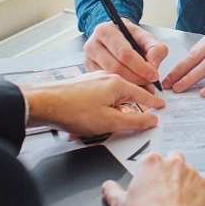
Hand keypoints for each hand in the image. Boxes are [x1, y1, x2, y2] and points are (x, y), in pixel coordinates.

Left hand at [21, 71, 164, 136]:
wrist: (42, 103)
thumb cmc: (74, 111)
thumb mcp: (110, 122)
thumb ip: (134, 122)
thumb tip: (152, 120)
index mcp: (118, 84)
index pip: (143, 94)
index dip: (153, 103)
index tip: (161, 107)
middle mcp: (107, 78)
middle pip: (127, 95)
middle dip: (132, 109)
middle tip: (139, 120)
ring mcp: (93, 81)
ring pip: (112, 97)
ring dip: (113, 112)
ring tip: (107, 127)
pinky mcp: (82, 86)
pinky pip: (99, 98)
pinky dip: (101, 109)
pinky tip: (91, 122)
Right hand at [84, 20, 168, 86]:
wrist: (116, 37)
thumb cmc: (130, 37)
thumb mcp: (146, 37)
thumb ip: (155, 49)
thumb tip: (153, 66)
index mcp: (106, 31)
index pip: (124, 53)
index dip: (141, 67)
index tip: (154, 75)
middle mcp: (92, 44)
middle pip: (116, 67)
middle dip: (136, 78)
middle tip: (150, 83)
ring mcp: (88, 59)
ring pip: (110, 78)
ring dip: (130, 85)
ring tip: (143, 86)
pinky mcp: (89, 71)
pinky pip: (105, 84)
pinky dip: (121, 87)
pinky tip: (132, 87)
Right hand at [103, 152, 204, 205]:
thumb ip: (112, 191)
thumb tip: (108, 187)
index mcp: (151, 162)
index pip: (151, 159)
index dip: (150, 172)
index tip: (148, 182)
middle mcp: (174, 163)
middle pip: (173, 159)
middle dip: (169, 171)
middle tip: (163, 189)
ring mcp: (192, 173)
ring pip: (188, 172)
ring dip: (183, 182)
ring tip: (175, 200)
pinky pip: (201, 186)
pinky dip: (196, 194)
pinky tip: (187, 205)